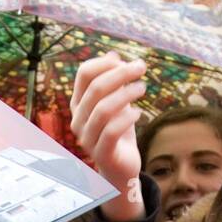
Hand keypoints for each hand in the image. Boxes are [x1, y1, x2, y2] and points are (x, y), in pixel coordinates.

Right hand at [70, 52, 146, 221]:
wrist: (121, 167)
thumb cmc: (119, 132)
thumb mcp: (117, 103)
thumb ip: (114, 81)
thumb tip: (113, 54)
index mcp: (79, 104)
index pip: (84, 74)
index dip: (106, 63)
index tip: (126, 61)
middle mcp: (78, 120)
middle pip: (95, 88)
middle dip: (121, 73)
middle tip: (142, 68)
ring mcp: (87, 138)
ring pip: (103, 109)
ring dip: (127, 94)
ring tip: (143, 88)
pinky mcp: (100, 154)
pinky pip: (112, 131)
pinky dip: (128, 118)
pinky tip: (139, 113)